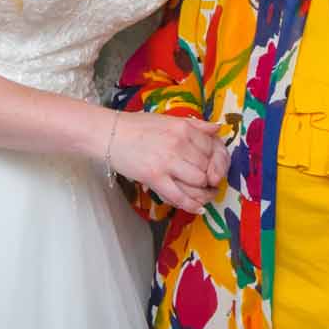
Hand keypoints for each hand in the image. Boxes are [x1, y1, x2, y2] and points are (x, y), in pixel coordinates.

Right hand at [105, 112, 229, 214]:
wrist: (109, 134)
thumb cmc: (138, 126)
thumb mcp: (169, 119)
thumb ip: (196, 125)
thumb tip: (218, 128)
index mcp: (184, 128)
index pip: (213, 148)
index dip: (219, 161)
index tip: (216, 168)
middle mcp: (179, 144)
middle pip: (207, 167)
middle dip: (212, 178)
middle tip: (212, 184)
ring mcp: (167, 162)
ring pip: (198, 183)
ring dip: (205, 193)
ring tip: (206, 196)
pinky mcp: (155, 177)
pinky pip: (180, 196)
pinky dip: (192, 205)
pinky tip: (199, 209)